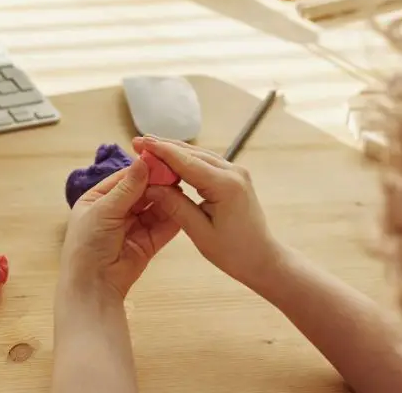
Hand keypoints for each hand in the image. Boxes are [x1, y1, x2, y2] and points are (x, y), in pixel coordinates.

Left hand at [62, 156, 181, 298]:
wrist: (93, 286)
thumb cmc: (87, 245)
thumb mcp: (104, 211)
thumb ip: (127, 188)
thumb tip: (143, 162)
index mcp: (97, 199)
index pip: (124, 179)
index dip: (142, 170)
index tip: (161, 159)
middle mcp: (115, 211)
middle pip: (141, 192)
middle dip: (157, 183)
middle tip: (176, 172)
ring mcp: (133, 227)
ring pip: (154, 207)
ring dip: (166, 198)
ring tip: (182, 187)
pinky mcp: (148, 243)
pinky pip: (163, 226)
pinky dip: (173, 217)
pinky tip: (184, 206)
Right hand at [132, 136, 285, 289]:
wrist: (263, 259)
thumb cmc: (233, 252)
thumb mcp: (199, 232)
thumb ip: (175, 206)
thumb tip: (150, 186)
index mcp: (225, 186)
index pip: (186, 161)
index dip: (160, 150)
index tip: (139, 142)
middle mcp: (233, 172)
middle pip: (192, 153)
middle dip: (164, 147)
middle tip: (137, 142)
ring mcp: (236, 172)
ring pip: (199, 155)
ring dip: (174, 151)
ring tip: (149, 147)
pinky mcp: (234, 177)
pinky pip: (206, 163)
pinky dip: (186, 160)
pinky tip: (170, 160)